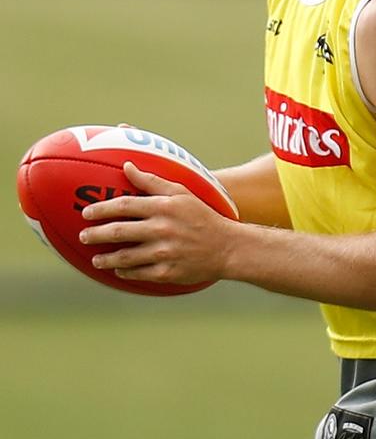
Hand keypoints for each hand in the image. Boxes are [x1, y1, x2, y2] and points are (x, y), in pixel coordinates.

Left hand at [79, 161, 233, 285]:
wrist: (228, 247)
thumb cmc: (203, 215)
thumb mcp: (181, 193)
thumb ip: (152, 180)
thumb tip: (126, 166)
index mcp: (164, 207)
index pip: (124, 205)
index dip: (102, 209)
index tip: (86, 213)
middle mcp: (162, 229)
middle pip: (119, 231)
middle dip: (96, 234)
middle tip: (83, 236)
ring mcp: (164, 253)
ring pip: (125, 257)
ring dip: (106, 258)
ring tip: (96, 259)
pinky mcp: (167, 272)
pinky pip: (138, 273)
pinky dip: (125, 272)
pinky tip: (118, 270)